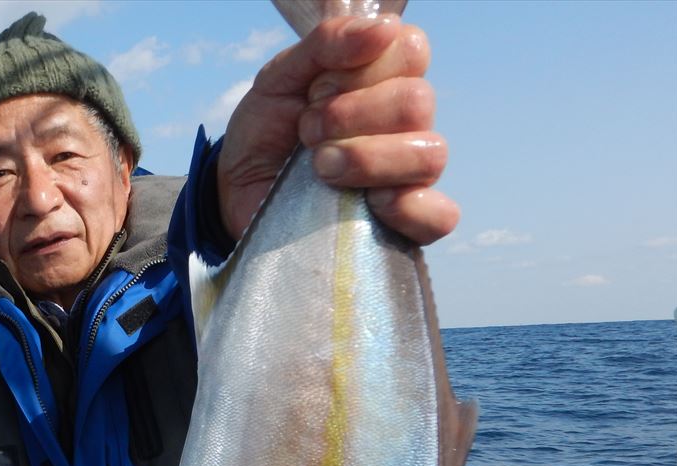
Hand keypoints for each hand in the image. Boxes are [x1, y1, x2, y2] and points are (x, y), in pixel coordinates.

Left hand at [218, 15, 458, 245]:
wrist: (235, 195)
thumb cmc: (265, 133)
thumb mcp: (279, 78)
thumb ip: (325, 44)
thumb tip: (385, 28)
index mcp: (385, 80)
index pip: (411, 51)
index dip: (359, 70)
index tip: (314, 91)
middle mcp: (407, 125)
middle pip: (418, 103)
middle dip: (349, 116)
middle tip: (307, 133)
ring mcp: (409, 176)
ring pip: (429, 155)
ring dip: (365, 157)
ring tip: (320, 168)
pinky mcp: (403, 226)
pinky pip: (440, 218)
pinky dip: (411, 208)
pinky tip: (371, 204)